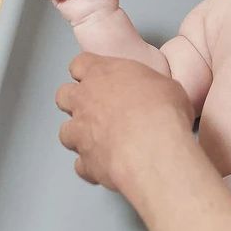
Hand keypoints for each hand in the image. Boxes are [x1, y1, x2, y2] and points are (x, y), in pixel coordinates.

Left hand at [56, 53, 193, 191]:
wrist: (153, 148)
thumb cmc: (160, 112)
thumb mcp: (167, 85)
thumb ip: (151, 87)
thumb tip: (161, 94)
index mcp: (102, 74)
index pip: (80, 64)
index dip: (87, 70)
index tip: (95, 75)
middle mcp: (84, 101)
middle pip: (64, 96)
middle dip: (75, 102)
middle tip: (94, 108)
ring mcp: (81, 133)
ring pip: (66, 132)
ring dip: (80, 136)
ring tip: (100, 140)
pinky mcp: (86, 161)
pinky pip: (81, 164)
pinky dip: (91, 166)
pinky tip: (107, 165)